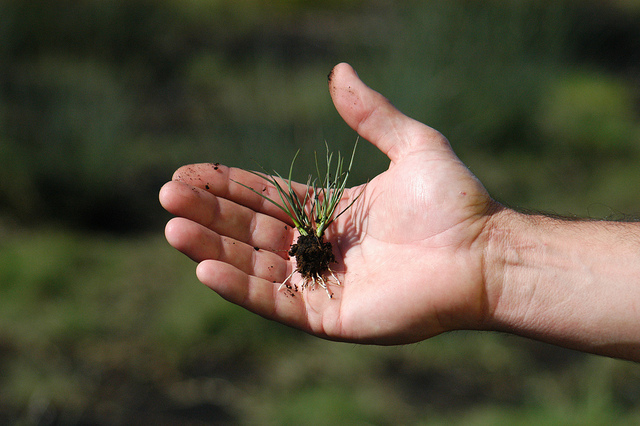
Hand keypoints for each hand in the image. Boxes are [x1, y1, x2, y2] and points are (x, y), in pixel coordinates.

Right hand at [159, 63, 497, 344]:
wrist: (485, 253)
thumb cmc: (454, 201)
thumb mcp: (412, 144)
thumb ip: (370, 113)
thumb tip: (338, 70)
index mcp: (331, 212)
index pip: (266, 198)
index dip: (227, 185)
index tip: (188, 173)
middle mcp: (320, 249)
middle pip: (250, 230)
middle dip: (208, 214)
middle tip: (167, 196)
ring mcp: (322, 285)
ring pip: (254, 265)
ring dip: (211, 248)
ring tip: (173, 229)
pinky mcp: (328, 317)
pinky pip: (275, 302)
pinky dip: (239, 287)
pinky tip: (205, 268)